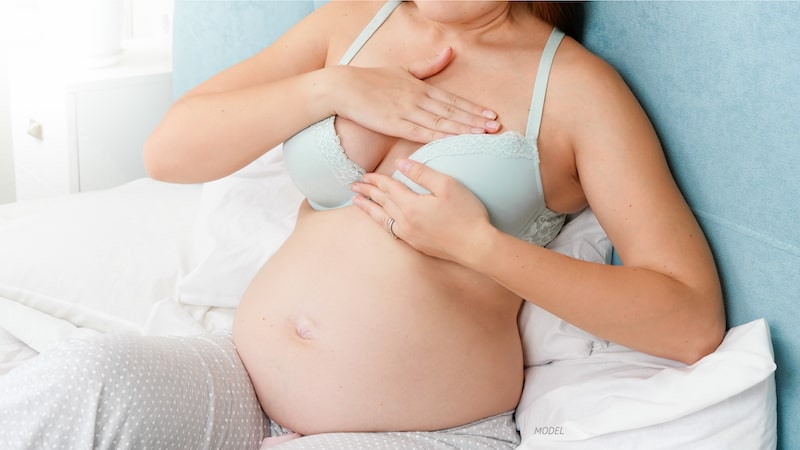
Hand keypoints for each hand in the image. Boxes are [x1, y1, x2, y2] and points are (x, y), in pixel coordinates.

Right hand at [328, 48, 500, 142]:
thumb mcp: (403, 69)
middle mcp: (418, 99)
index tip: (491, 115)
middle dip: (475, 120)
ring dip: (463, 129)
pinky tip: (453, 141)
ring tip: (482, 134)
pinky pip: (421, 133)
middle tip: (495, 127)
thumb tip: (450, 52)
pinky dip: (439, 137)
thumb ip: (428, 66)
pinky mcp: (394, 124)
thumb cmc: (371, 80)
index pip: (453, 100)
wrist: (343, 87)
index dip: (473, 109)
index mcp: (421, 87)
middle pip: (452, 111)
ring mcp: (407, 112)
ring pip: (441, 122)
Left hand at [351, 159, 492, 262]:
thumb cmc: (467, 214)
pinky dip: (382, 222)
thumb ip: (422, 173)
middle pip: (382, 203)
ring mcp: (410, 236)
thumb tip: (400, 163)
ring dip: (369, 209)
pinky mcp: (417, 245)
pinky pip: (392, 231)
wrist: (477, 247)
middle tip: (354, 186)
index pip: (388, 188)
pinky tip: (382, 220)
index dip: (376, 179)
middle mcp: (405, 222)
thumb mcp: (447, 185)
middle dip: (367, 192)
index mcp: (411, 205)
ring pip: (382, 219)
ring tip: (358, 203)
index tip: (365, 175)